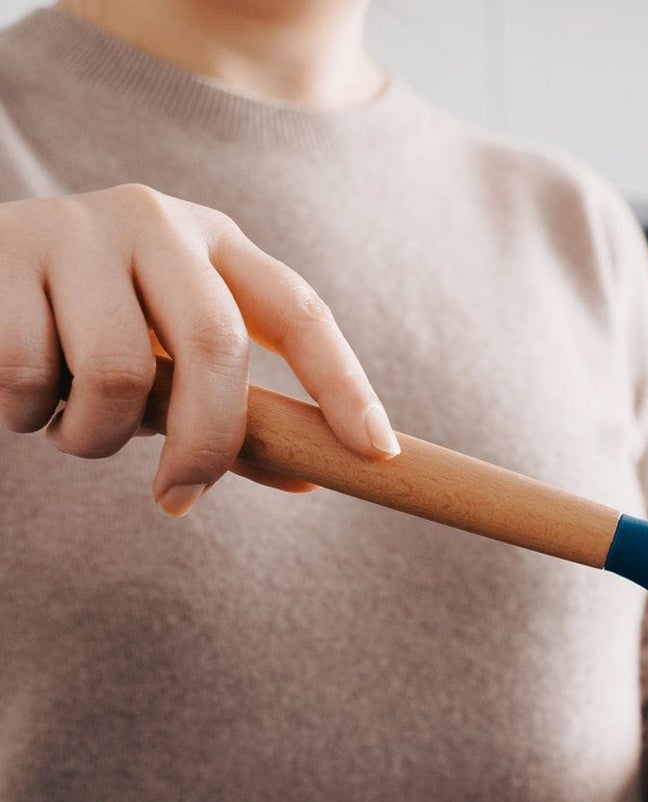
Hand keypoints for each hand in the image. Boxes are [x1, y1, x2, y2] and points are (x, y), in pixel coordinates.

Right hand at [0, 183, 398, 514]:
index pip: (301, 313)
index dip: (343, 385)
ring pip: (117, 373)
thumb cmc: (90, 333)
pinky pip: (30, 372)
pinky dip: (27, 415)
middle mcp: (155, 221)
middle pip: (215, 345)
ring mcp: (76, 227)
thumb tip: (309, 474)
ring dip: (94, 437)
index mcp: (216, 244)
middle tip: (178, 499)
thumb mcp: (169, 365)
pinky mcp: (1, 248)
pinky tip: (22, 400)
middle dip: (205, 442)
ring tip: (72, 427)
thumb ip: (233, 417)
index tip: (376, 453)